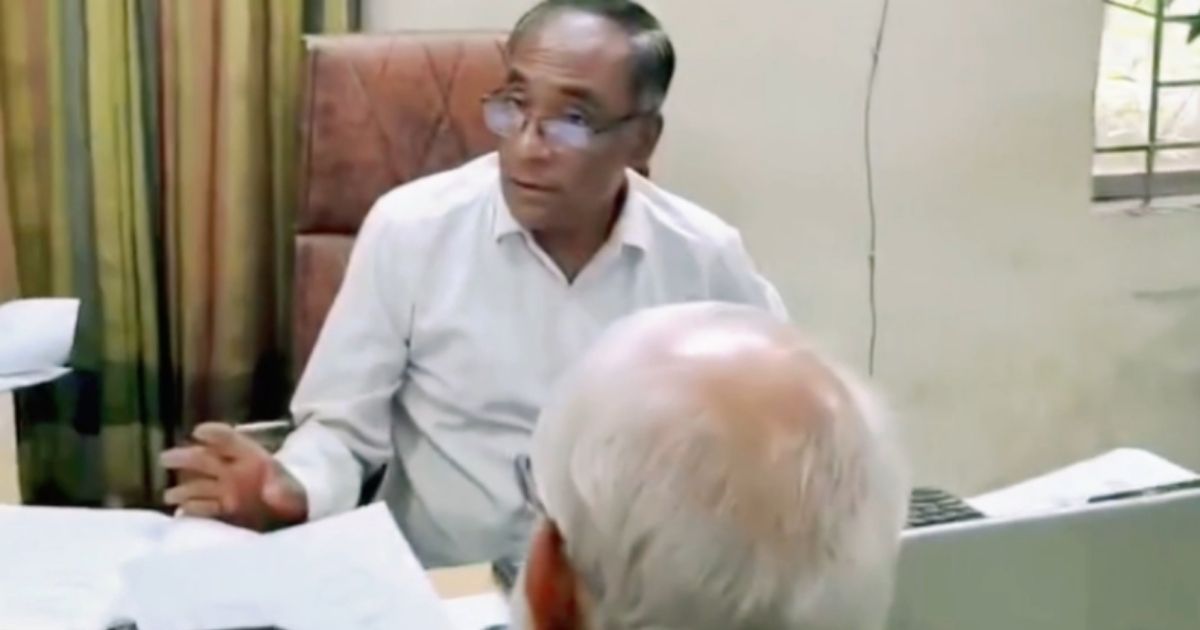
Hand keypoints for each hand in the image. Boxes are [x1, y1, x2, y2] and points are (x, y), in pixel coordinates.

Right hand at [160, 422, 307, 530]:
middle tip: (165, 458)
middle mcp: (235, 471)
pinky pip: (205, 507)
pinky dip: (192, 510)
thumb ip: (283, 490)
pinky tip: (180, 513)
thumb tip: (272, 492)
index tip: (198, 431)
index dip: (215, 434)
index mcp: (252, 458)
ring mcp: (228, 489)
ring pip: (201, 485)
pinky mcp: (226, 509)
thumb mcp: (295, 491)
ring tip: (168, 495)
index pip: (231, 440)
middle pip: (206, 459)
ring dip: (184, 489)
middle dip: (186, 457)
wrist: (297, 514)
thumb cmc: (296, 495)